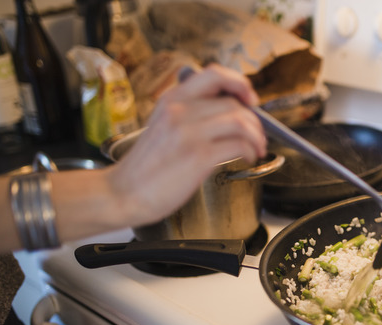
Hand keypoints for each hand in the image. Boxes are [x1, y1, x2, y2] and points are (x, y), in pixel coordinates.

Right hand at [104, 64, 266, 228]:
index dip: (240, 83)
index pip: (215, 74)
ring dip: (256, 135)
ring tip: (256, 148)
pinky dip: (251, 150)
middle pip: (234, 102)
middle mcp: (180, 110)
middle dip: (254, 120)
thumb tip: (227, 111)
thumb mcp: (163, 126)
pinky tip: (248, 157)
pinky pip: (239, 144)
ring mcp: (189, 133)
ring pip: (240, 120)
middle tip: (257, 135)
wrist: (124, 193)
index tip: (250, 98)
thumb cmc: (146, 166)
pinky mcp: (198, 156)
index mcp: (172, 99)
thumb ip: (189, 113)